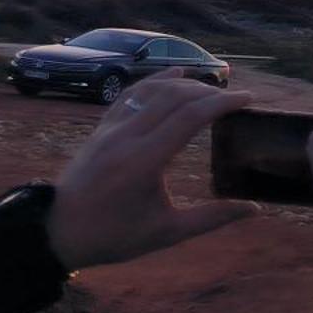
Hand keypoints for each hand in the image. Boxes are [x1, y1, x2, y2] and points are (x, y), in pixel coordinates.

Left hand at [46, 71, 260, 271]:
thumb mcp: (166, 233)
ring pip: (153, 91)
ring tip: (212, 88)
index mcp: (145, 161)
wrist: (57, 231)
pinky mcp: (100, 129)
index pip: (190, 117)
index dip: (223, 103)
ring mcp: (110, 130)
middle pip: (175, 97)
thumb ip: (212, 217)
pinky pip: (130, 94)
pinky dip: (155, 81)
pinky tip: (173, 76)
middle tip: (236, 98)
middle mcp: (127, 137)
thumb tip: (255, 209)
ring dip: (186, 84)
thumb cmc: (114, 236)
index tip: (248, 98)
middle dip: (210, 91)